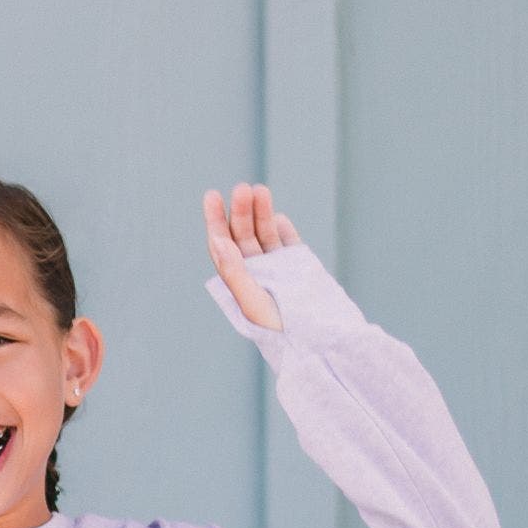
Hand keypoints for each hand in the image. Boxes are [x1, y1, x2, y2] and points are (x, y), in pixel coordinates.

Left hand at [204, 183, 301, 330]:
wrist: (315, 338)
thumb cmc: (277, 326)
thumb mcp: (251, 300)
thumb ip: (234, 270)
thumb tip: (217, 239)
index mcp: (236, 280)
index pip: (222, 244)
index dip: (215, 220)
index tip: (212, 196)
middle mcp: (254, 271)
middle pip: (243, 234)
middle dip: (241, 211)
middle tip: (243, 189)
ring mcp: (276, 267)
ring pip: (265, 233)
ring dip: (262, 212)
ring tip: (260, 190)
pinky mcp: (297, 266)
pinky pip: (287, 242)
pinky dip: (282, 229)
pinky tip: (278, 217)